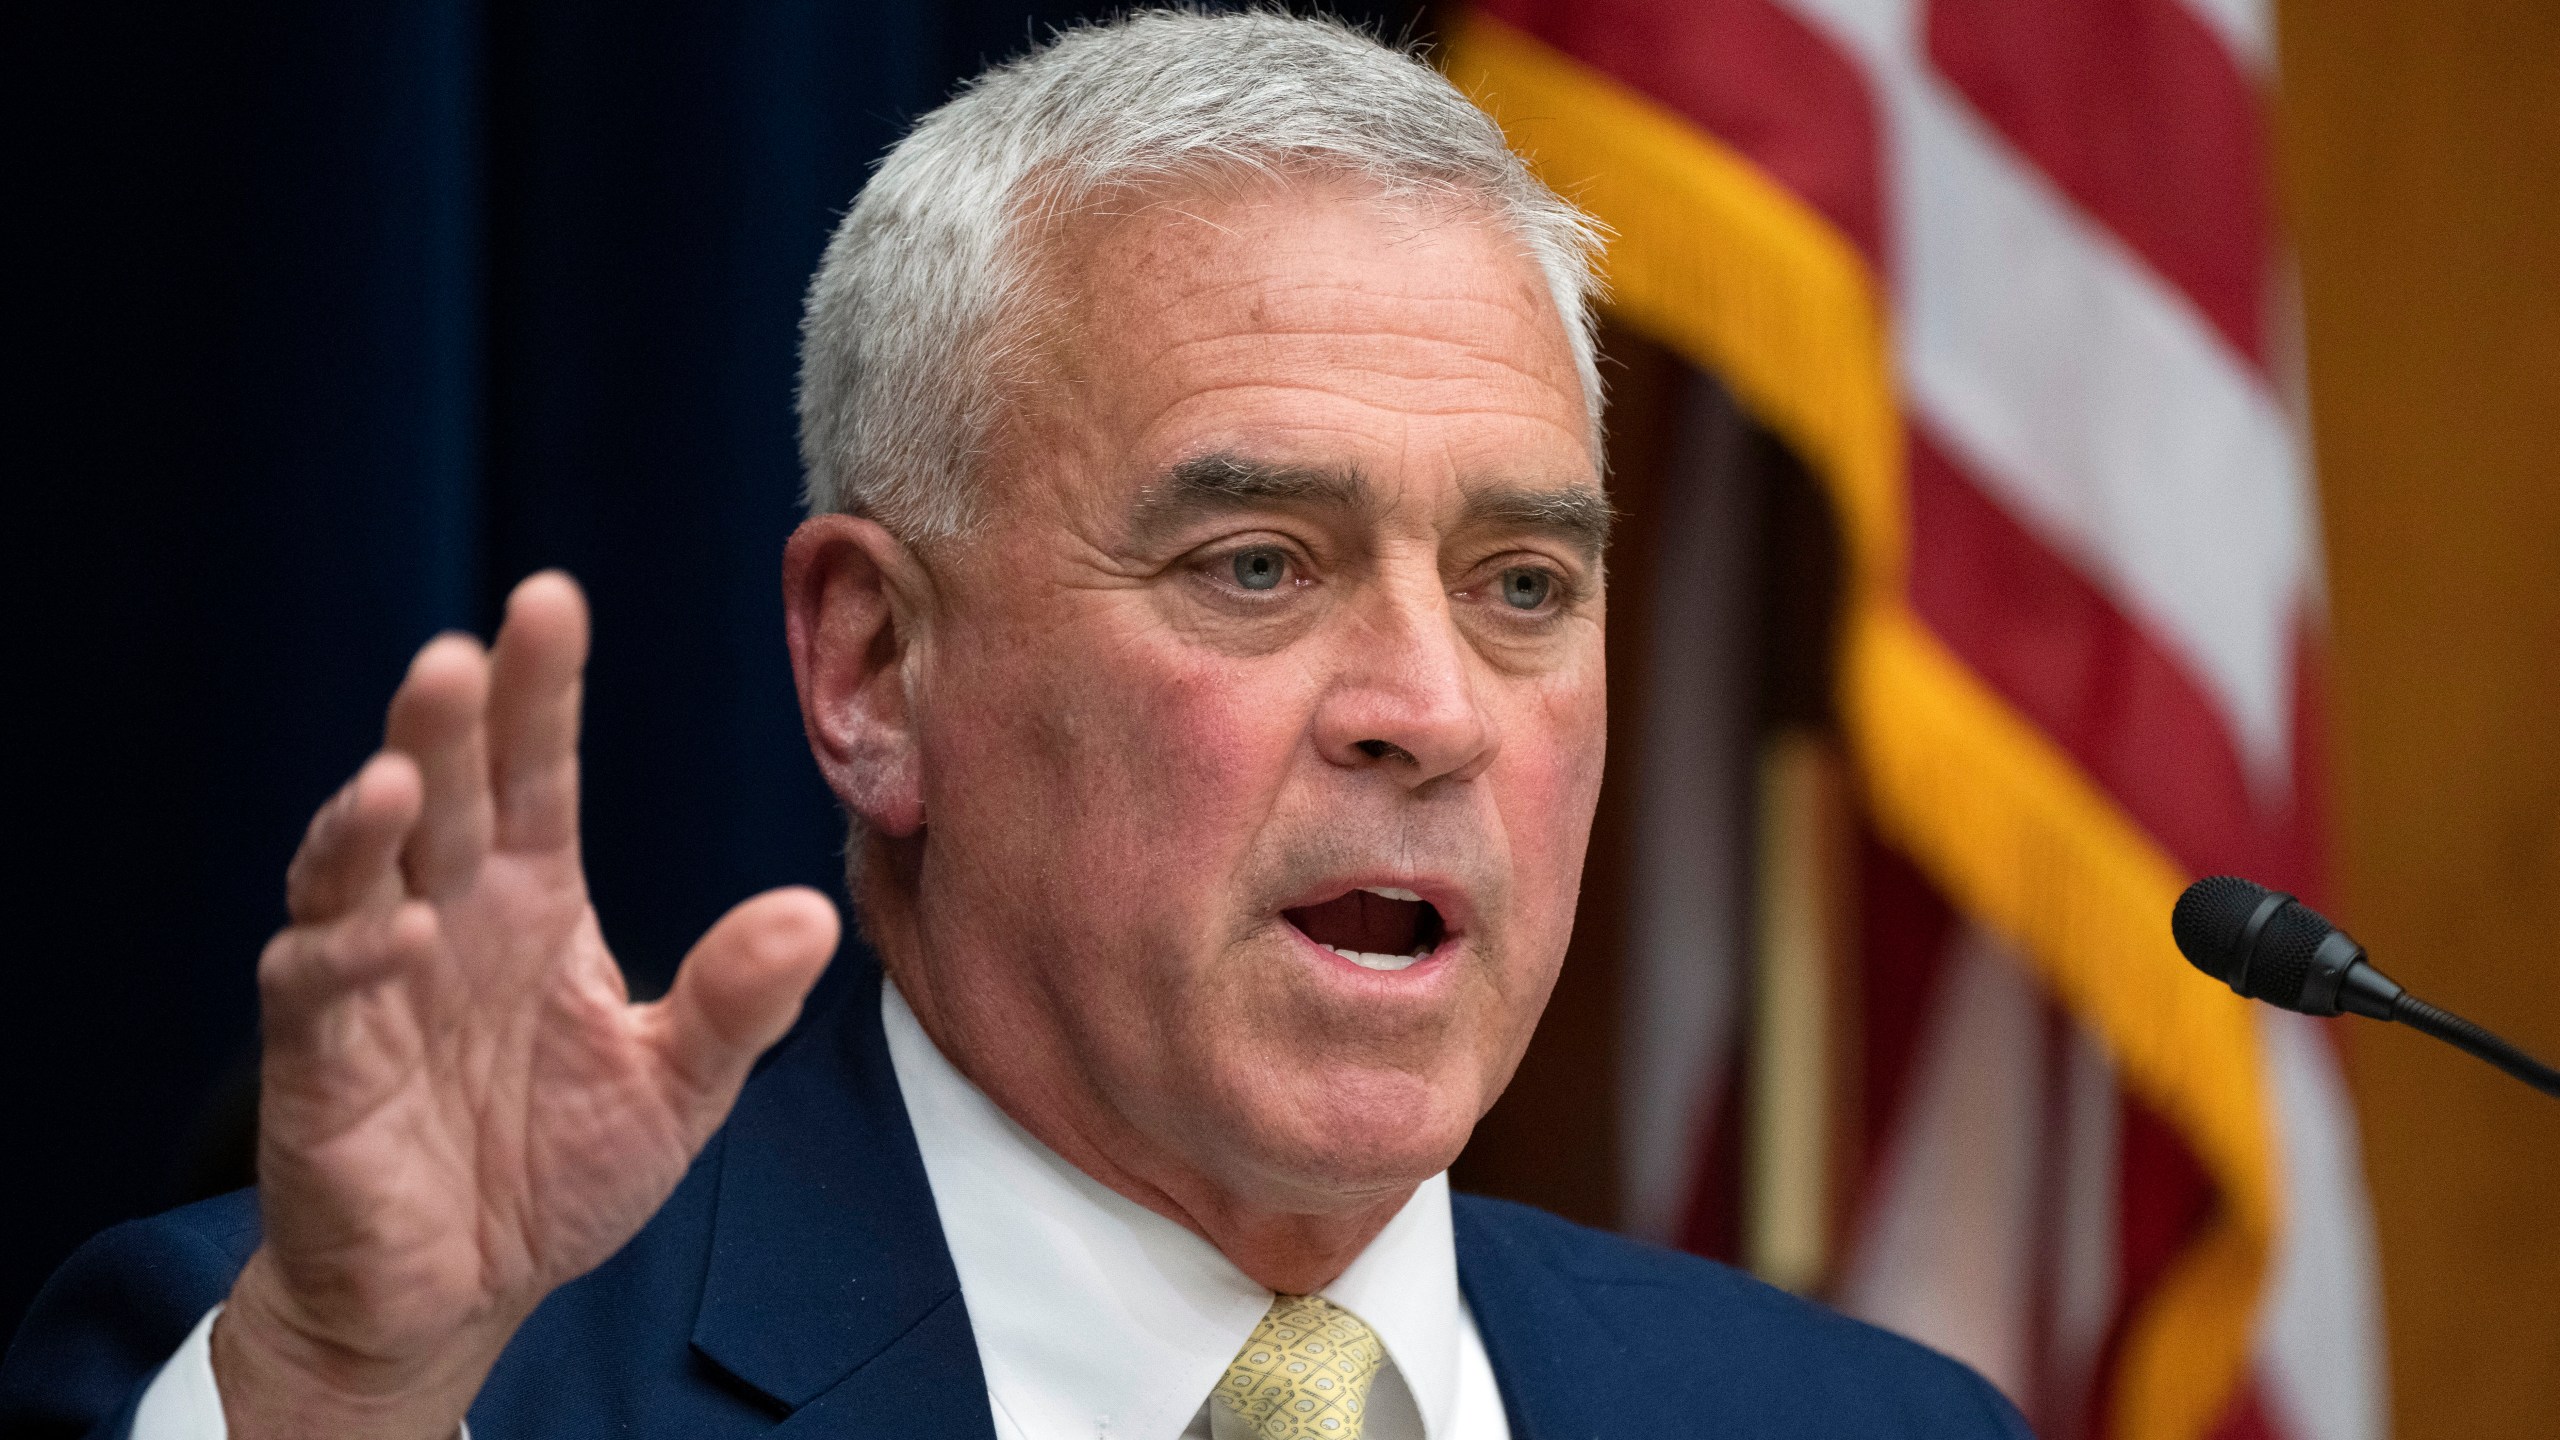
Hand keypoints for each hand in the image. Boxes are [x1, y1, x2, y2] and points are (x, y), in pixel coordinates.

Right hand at [210, 573, 838, 1438]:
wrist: (462, 1290)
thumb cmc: (556, 1167)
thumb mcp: (676, 1085)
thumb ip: (736, 1002)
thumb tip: (812, 914)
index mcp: (533, 896)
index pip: (537, 770)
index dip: (540, 688)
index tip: (550, 600)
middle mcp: (449, 911)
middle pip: (444, 792)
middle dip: (447, 721)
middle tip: (460, 652)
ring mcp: (373, 976)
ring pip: (355, 868)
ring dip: (371, 819)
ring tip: (401, 776)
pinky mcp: (319, 1055)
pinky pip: (318, 987)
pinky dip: (351, 956)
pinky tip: (397, 933)